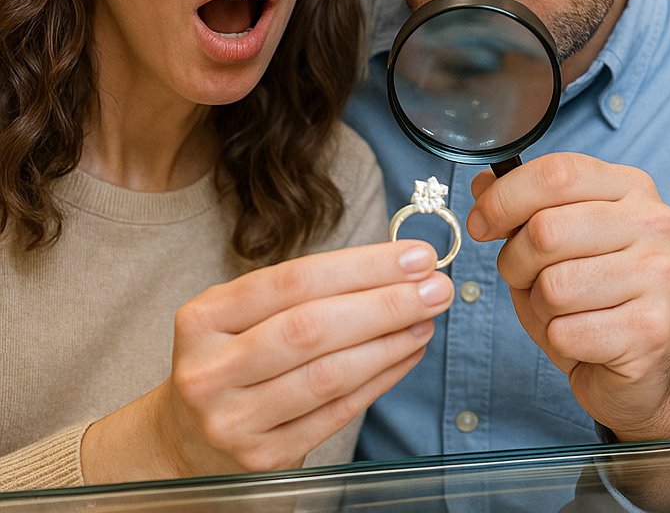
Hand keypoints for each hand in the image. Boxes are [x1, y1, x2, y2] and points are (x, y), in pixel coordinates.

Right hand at [80, 241, 452, 481]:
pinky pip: (336, 413)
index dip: (361, 267)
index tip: (414, 255)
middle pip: (311, 329)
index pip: (292, 281)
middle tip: (436, 286)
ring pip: (328, 375)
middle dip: (385, 303)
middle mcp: (211, 371)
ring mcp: (234, 421)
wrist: (186, 433)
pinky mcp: (264, 459)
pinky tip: (407, 352)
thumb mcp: (245, 310)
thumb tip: (400, 265)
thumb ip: (311, 286)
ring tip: (427, 318)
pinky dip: (380, 379)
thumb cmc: (235, 352)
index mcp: (204, 319)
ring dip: (390, 342)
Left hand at [467, 153, 669, 441]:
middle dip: (515, 261)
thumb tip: (482, 184)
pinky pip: (566, 332)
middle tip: (524, 277)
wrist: (642, 364)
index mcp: (630, 187)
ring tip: (561, 310)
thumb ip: (522, 206)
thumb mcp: (555, 237)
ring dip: (538, 306)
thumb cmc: (590, 292)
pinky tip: (581, 338)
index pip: (557, 173)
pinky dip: (557, 340)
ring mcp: (660, 274)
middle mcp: (654, 223)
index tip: (480, 224)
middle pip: (547, 231)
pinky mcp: (652, 329)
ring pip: (554, 287)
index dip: (504, 198)